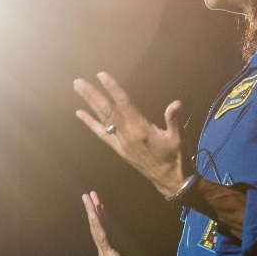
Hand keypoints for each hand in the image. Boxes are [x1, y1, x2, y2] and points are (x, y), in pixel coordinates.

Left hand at [74, 72, 187, 196]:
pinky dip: (90, 123)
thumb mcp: (178, 138)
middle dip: (92, 94)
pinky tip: (80, 113)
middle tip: (78, 82)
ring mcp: (120, 142)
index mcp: (140, 128)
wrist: (170, 181)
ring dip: (89, 103)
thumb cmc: (175, 156)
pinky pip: (101, 134)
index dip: (112, 88)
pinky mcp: (118, 149)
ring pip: (102, 119)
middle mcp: (126, 133)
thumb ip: (173, 120)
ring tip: (78, 89)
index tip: (101, 75)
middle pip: (106, 109)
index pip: (123, 103)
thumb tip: (176, 103)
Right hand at [82, 191, 178, 255]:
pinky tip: (94, 211)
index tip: (97, 203)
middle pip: (96, 228)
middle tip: (88, 195)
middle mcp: (103, 255)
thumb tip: (127, 241)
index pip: (102, 232)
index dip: (100, 216)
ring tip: (87, 197)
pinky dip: (96, 222)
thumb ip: (128, 253)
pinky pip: (101, 235)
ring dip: (91, 212)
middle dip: (92, 210)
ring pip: (96, 229)